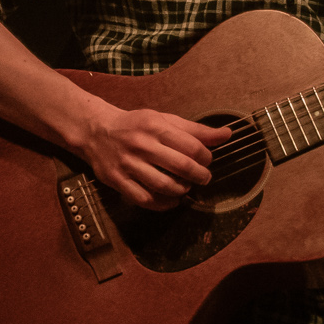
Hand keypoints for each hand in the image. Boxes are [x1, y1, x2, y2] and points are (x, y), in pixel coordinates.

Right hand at [74, 103, 232, 210]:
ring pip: (164, 185)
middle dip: (199, 176)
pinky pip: (145, 199)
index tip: (207, 161)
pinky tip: (170, 200)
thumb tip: (227, 134)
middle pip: (181, 166)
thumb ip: (195, 130)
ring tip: (186, 188)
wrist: (96, 131)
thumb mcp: (164, 120)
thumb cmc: (136, 126)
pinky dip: (163, 204)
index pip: (191, 146)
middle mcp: (141, 144)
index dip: (206, 158)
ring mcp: (127, 164)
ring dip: (182, 191)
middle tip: (203, 178)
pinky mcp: (117, 180)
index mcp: (155, 126)